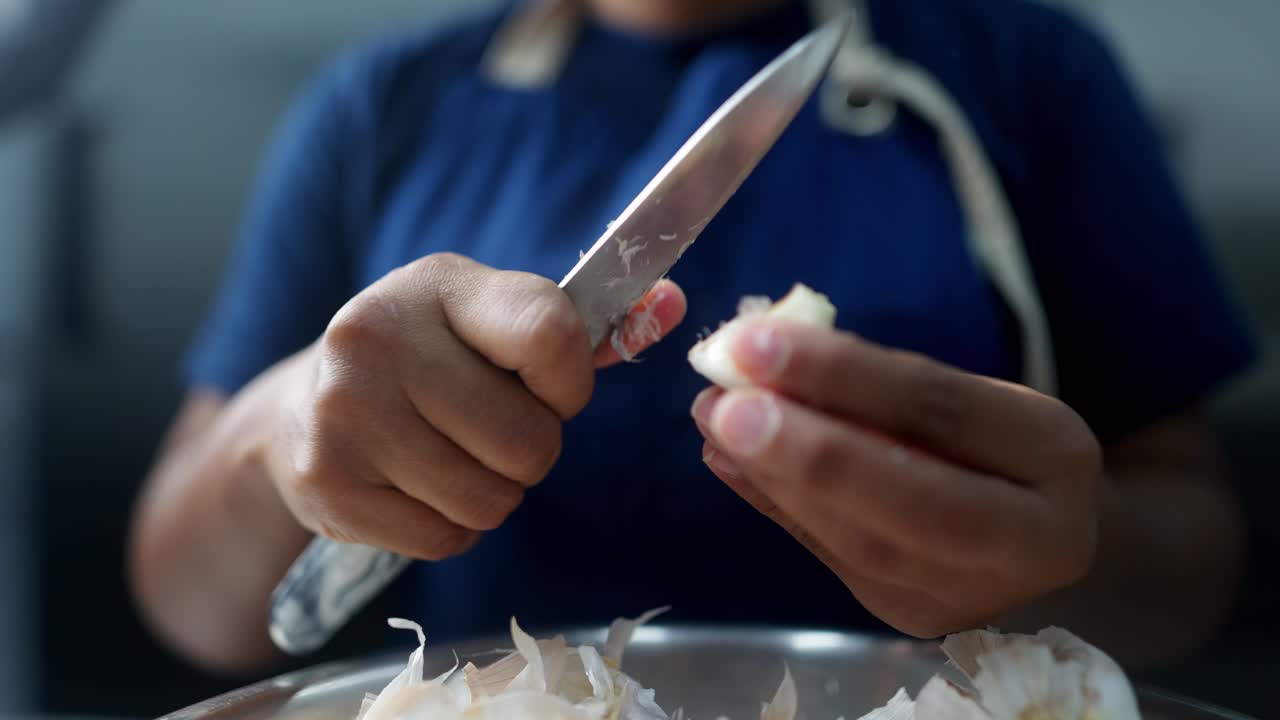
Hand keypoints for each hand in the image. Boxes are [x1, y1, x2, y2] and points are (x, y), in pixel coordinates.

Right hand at [268, 253, 685, 559]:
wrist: (298, 410)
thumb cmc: (425, 360)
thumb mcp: (488, 321)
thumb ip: (578, 326)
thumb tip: (674, 304)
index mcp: (439, 284)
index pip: (551, 335)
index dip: (569, 384)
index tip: (549, 389)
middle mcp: (377, 337)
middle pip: (528, 442)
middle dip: (528, 450)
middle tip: (490, 431)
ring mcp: (344, 414)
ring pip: (490, 499)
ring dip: (492, 493)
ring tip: (452, 456)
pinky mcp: (328, 485)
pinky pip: (446, 538)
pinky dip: (450, 526)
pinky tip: (417, 485)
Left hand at [690, 321, 1100, 636]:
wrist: (1040, 531)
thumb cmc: (996, 442)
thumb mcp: (974, 397)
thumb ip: (884, 383)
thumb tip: (763, 353)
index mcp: (1056, 456)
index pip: (944, 412)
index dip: (845, 376)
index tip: (756, 342)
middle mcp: (1031, 540)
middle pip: (914, 501)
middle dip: (808, 451)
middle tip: (727, 403)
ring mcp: (970, 593)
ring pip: (864, 542)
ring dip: (776, 477)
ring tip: (716, 418)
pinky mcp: (913, 614)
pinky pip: (834, 558)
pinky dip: (775, 505)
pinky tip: (727, 461)